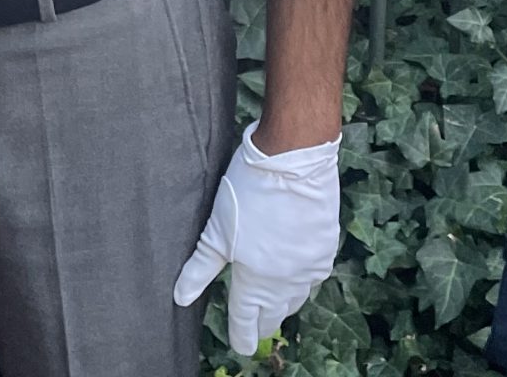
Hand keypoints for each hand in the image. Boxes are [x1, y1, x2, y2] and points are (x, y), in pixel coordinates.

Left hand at [173, 121, 341, 356]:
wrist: (292, 161)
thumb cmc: (248, 192)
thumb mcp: (215, 231)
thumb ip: (199, 269)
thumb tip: (180, 298)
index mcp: (256, 282)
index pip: (246, 320)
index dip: (241, 335)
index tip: (239, 345)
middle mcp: (286, 282)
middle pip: (274, 313)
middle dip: (262, 321)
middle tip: (254, 326)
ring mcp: (310, 266)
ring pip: (296, 298)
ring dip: (283, 303)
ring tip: (274, 304)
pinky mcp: (326, 247)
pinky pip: (313, 277)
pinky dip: (302, 281)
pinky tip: (297, 275)